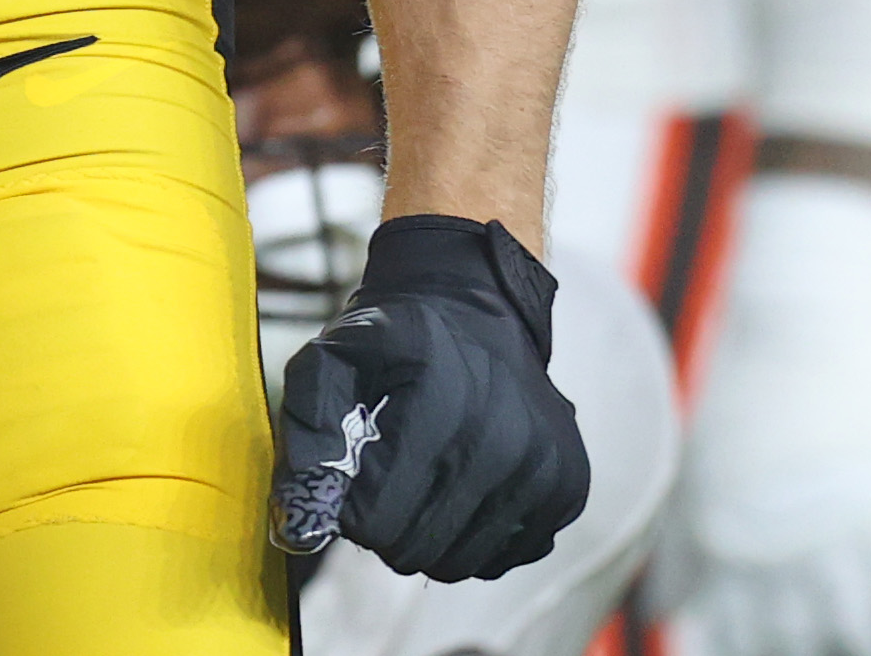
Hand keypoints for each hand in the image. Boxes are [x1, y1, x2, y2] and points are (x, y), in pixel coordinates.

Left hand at [271, 214, 592, 578]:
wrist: (478, 307)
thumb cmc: (397, 337)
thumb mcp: (335, 353)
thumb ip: (307, 425)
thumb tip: (301, 519)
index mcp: (441, 414)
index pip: (375, 524)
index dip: (350, 509)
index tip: (353, 477)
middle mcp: (504, 447)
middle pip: (415, 551)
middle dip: (386, 526)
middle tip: (386, 481)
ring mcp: (544, 472)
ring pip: (459, 564)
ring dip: (430, 535)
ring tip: (424, 481)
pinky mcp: (568, 488)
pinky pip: (504, 557)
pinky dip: (476, 537)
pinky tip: (465, 489)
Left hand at [663, 172, 870, 655]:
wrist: (802, 317)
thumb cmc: (744, 394)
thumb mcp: (697, 473)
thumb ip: (683, 554)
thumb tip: (666, 617)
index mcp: (716, 550)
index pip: (729, 649)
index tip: (763, 652)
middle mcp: (772, 560)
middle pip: (797, 654)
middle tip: (826, 644)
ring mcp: (836, 543)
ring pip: (860, 646)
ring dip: (867, 650)